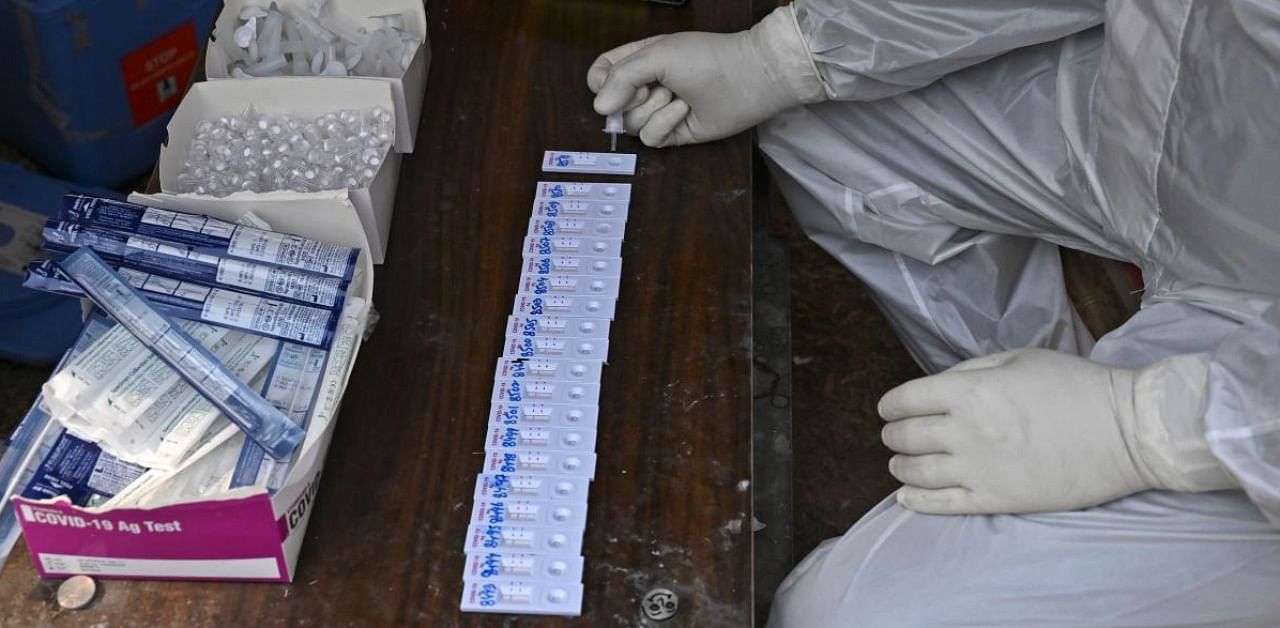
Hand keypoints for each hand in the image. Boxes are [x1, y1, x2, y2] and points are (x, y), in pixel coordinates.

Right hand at [586, 6, 825, 146]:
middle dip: (633, 97)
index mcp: (637, 60)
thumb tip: (598, 108)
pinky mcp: (672, 134)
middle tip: (658, 85)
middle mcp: (644, 87)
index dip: (600, 83)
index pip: (600, 75)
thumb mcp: (657, 55)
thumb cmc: (704, 58)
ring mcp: (657, 112)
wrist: (747, 79)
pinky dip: (665, 124)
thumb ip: (621, 77)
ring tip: (679, 96)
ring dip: (653, 110)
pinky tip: (684, 111)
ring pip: (630, 125)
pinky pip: (650, 139)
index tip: (615, 82)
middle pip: (611, 105)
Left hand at [878, 349, 1161, 513]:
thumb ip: (972, 369)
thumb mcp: (1019, 358)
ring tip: (899, 464)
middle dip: (894, 435)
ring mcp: (978, 469)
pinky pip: (941, 503)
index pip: (906, 399)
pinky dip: (915, 500)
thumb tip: (939, 386)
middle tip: (896, 435)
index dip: (890, 405)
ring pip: (916, 472)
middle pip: (906, 436)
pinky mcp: (996, 499)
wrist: (1126, 432)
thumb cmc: (1076, 387)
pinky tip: (905, 496)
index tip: (888, 409)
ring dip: (900, 466)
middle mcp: (965, 430)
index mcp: (969, 390)